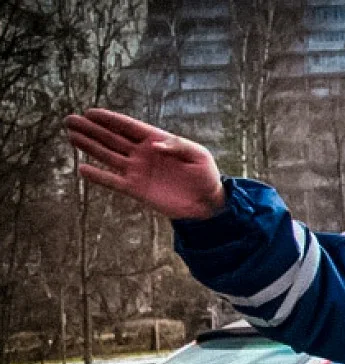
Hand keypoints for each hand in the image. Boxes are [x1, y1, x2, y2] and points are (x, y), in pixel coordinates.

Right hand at [65, 108, 224, 220]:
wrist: (207, 203)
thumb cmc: (205, 175)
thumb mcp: (198, 156)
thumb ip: (177, 146)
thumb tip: (153, 145)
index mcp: (156, 141)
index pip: (128, 127)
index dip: (109, 119)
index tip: (90, 112)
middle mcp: (142, 154)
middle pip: (112, 138)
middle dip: (91, 129)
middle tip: (70, 120)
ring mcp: (138, 171)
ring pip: (108, 156)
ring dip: (90, 146)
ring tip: (71, 136)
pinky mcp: (137, 189)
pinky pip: (113, 181)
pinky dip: (98, 177)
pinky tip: (82, 169)